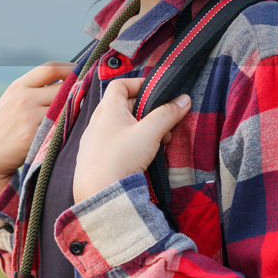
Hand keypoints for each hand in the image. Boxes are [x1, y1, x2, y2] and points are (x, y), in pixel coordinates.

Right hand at [0, 61, 74, 202]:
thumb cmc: (4, 130)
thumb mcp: (12, 103)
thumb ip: (34, 91)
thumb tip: (69, 82)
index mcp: (18, 87)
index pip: (50, 68)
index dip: (71, 69)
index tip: (83, 74)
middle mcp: (23, 97)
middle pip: (63, 87)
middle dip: (78, 91)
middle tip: (90, 97)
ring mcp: (28, 115)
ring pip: (65, 107)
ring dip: (76, 110)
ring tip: (83, 115)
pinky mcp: (33, 134)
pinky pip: (60, 126)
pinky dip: (68, 126)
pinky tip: (72, 131)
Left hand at [72, 77, 190, 203]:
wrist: (99, 194)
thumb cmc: (120, 159)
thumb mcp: (149, 133)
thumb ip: (167, 114)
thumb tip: (184, 99)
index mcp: (107, 109)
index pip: (120, 84)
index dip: (138, 84)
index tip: (157, 92)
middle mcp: (96, 121)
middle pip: (123, 105)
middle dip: (147, 111)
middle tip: (164, 124)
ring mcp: (93, 140)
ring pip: (121, 126)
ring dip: (141, 130)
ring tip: (158, 143)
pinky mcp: (94, 157)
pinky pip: (115, 142)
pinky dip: (131, 143)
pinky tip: (143, 157)